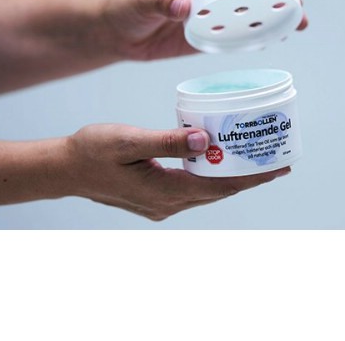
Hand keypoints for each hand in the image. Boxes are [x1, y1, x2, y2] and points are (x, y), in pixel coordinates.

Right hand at [64, 124, 289, 220]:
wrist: (66, 169)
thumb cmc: (93, 151)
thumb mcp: (129, 141)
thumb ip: (167, 141)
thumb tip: (205, 140)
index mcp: (166, 190)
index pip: (221, 186)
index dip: (252, 178)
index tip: (278, 169)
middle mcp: (168, 203)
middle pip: (220, 191)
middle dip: (249, 178)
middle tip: (274, 161)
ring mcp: (162, 204)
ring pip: (207, 191)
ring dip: (231, 178)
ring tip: (252, 160)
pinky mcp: (156, 198)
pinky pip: (194, 189)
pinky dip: (211, 178)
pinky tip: (215, 163)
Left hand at [101, 0, 307, 60]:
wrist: (118, 32)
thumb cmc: (129, 6)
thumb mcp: (144, 0)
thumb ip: (164, 0)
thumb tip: (183, 5)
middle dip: (277, 6)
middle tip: (299, 20)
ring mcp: (212, 15)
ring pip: (246, 17)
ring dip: (267, 24)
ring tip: (290, 33)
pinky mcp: (207, 36)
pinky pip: (233, 37)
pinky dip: (249, 41)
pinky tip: (265, 46)